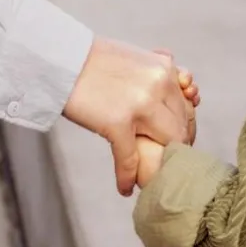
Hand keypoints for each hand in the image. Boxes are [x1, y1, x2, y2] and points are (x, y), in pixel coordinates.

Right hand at [62, 37, 198, 195]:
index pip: (187, 106)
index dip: (185, 127)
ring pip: (166, 143)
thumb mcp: (134, 57)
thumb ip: (156, 72)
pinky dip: (127, 178)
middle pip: (180, 127)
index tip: (179, 141)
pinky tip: (125, 189)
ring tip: (151, 175)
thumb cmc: (90, 58)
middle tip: (168, 162)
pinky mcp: (117, 122)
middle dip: (176, 146)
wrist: (58, 57)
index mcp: (164, 69)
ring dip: (160, 163)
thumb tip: (179, 81)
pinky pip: (129, 159)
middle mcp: (159, 85)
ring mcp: (141, 105)